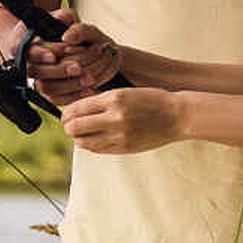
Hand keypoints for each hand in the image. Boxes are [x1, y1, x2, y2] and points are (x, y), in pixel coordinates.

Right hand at [27, 19, 121, 104]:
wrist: (74, 47)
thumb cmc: (66, 30)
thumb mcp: (67, 18)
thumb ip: (66, 17)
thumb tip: (66, 33)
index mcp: (26, 41)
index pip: (28, 50)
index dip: (41, 54)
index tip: (55, 56)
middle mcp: (28, 62)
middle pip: (35, 71)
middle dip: (59, 70)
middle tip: (78, 68)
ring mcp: (37, 79)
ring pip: (45, 87)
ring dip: (68, 84)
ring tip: (88, 78)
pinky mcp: (48, 93)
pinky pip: (57, 99)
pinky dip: (74, 95)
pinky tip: (89, 88)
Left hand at [62, 86, 189, 154]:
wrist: (177, 116)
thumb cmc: (151, 100)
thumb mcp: (125, 92)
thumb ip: (101, 101)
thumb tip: (75, 110)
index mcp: (114, 98)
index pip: (77, 108)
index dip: (66, 113)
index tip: (65, 115)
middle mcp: (115, 118)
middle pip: (74, 128)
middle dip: (68, 126)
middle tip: (70, 125)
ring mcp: (119, 136)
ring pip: (83, 142)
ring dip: (79, 138)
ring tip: (83, 132)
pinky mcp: (124, 148)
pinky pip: (97, 150)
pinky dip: (91, 145)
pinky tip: (96, 138)